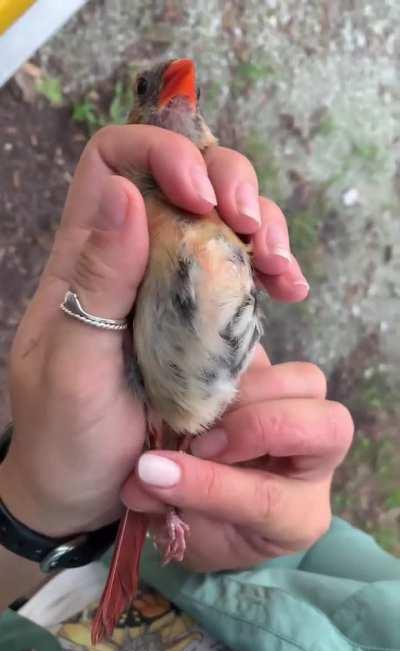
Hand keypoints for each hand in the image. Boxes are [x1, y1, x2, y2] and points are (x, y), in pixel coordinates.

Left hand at [0, 125, 307, 538]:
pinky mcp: (204, 316)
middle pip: (184, 172)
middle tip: (250, 227)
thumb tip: (126, 193)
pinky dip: (274, 265)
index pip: (114, 159)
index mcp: (85, 257)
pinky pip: (242, 267)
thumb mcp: (70, 367)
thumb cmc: (65, 436)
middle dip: (230, 179)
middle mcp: (132, 257)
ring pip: (221, 214)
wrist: (87, 490)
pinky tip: (290, 290)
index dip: (160, 152)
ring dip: (262, 223)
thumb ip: (96, 283)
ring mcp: (172, 284)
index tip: (198, 196)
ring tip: (281, 267)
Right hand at [121, 346, 353, 571]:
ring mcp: (300, 415)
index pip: (269, 498)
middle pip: (329, 427)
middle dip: (259, 425)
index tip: (156, 470)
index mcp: (296, 517)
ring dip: (250, 388)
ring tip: (199, 405)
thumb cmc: (204, 528)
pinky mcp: (271, 381)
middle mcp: (314, 466)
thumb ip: (165, 502)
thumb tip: (142, 474)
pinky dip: (231, 358)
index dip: (211, 483)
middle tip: (199, 440)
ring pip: (308, 382)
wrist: (216, 512)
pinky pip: (264, 355)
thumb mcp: (186, 529)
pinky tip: (196, 371)